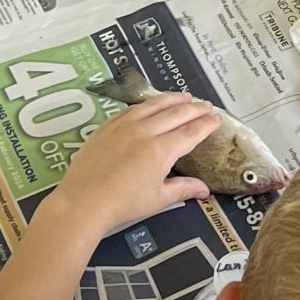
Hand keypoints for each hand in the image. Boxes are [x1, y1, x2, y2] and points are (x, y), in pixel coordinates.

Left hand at [49, 94, 216, 237]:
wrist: (83, 201)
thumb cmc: (123, 203)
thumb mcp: (158, 199)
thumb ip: (183, 189)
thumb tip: (204, 189)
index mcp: (161, 150)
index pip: (191, 132)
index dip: (206, 124)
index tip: (216, 119)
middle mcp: (145, 132)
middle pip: (175, 114)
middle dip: (194, 108)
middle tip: (206, 105)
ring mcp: (124, 126)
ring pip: (153, 105)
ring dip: (172, 99)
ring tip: (184, 96)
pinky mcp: (107, 126)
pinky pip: (131, 109)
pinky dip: (146, 104)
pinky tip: (150, 104)